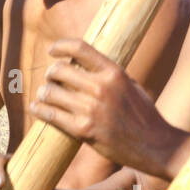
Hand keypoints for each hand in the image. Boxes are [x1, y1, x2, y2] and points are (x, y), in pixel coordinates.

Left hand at [29, 40, 182, 176]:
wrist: (153, 144)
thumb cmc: (142, 115)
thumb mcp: (130, 86)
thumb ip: (109, 75)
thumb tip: (85, 65)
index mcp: (114, 72)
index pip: (81, 49)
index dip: (61, 46)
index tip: (52, 49)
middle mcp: (101, 87)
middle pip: (59, 70)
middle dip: (50, 74)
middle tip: (50, 81)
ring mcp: (91, 109)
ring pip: (50, 92)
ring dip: (43, 93)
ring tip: (44, 96)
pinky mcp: (83, 129)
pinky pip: (51, 115)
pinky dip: (39, 110)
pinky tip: (36, 108)